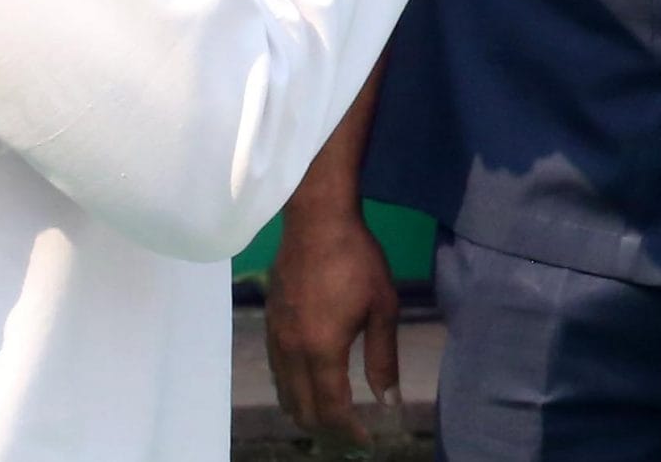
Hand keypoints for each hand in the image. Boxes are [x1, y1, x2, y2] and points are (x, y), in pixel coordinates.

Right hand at [266, 203, 400, 445]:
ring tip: (330, 415)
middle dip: (327, 428)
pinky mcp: (270, 324)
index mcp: (322, 350)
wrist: (317, 221)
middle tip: (351, 432)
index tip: (367, 440)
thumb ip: (384, 358)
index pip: (332, 408)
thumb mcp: (382, 307)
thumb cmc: (357, 260)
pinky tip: (307, 385)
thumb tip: (389, 401)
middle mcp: (292, 351)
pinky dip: (291, 389)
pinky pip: (276, 372)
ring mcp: (276, 338)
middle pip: (302, 409)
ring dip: (306, 411)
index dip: (349, 430)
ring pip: (284, 393)